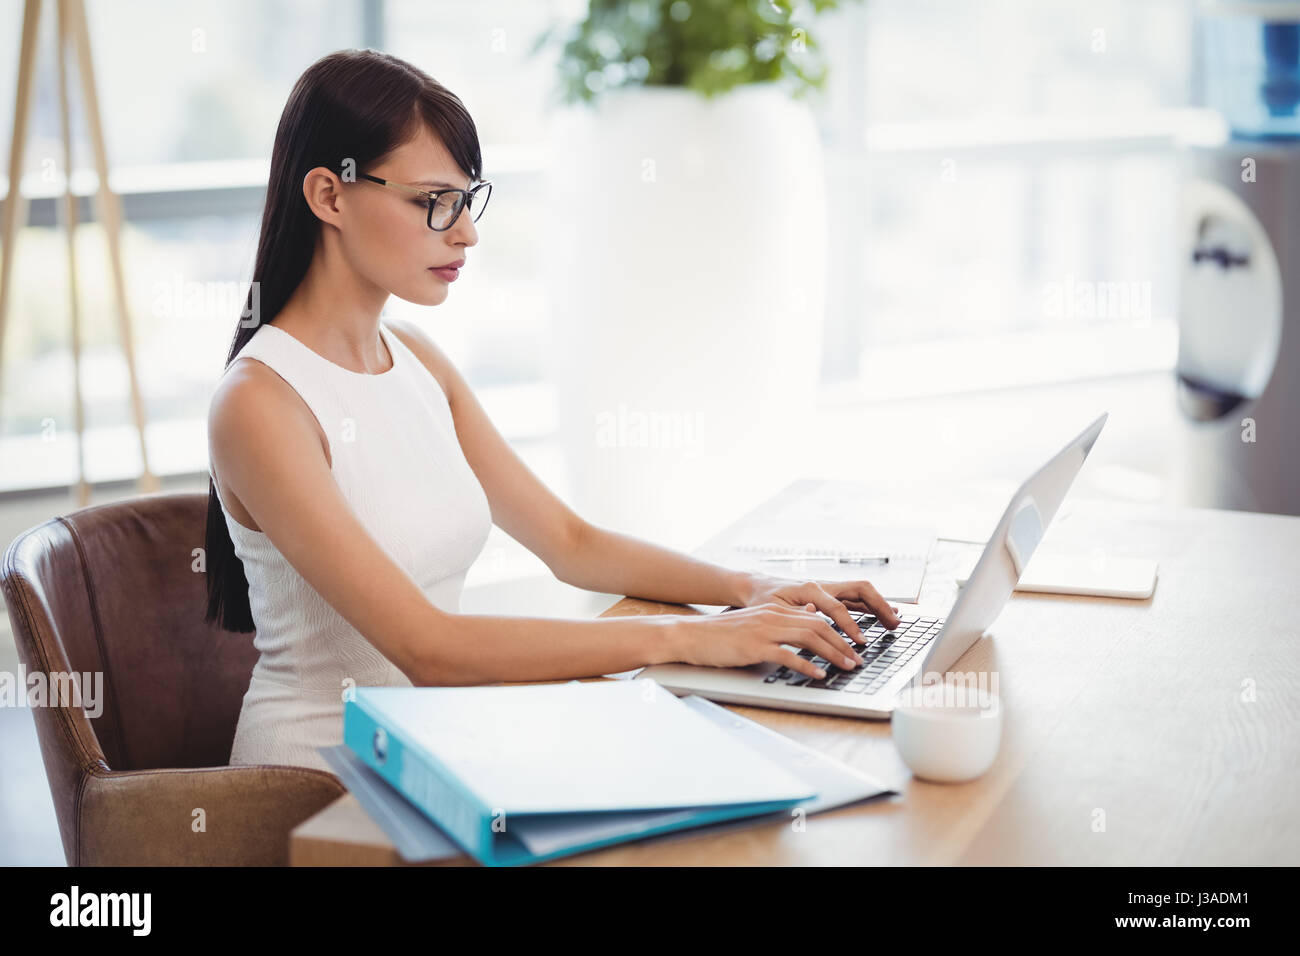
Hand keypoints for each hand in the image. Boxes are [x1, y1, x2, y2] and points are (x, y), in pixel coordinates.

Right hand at [669, 603, 865, 678]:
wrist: (691, 636)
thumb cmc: (720, 635)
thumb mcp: (754, 624)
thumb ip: (779, 624)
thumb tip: (807, 624)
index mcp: (774, 610)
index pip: (816, 617)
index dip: (838, 632)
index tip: (852, 647)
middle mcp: (773, 615)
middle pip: (818, 626)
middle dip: (843, 643)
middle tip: (857, 659)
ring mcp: (764, 630)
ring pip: (809, 638)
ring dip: (832, 653)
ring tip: (847, 666)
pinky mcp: (755, 646)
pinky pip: (788, 655)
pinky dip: (807, 665)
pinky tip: (818, 674)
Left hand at [738, 573, 900, 641]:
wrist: (757, 586)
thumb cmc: (762, 598)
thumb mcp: (773, 609)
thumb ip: (795, 614)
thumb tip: (814, 615)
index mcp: (810, 588)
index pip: (838, 607)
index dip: (850, 626)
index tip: (861, 642)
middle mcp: (823, 585)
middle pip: (860, 590)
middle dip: (880, 606)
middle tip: (894, 624)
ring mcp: (828, 588)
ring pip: (861, 593)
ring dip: (879, 606)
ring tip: (895, 622)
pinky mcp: (829, 594)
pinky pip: (855, 599)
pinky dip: (870, 608)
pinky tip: (881, 616)